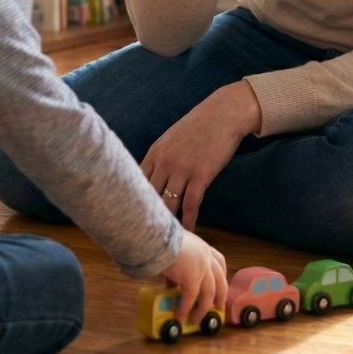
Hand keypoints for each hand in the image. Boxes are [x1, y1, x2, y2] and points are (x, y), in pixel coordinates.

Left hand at [141, 81, 261, 232]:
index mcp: (155, 153)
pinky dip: (189, 220)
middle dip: (146, 215)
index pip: (136, 182)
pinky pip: (191, 203)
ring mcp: (182, 169)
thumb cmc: (199, 126)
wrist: (223, 114)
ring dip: (167, 222)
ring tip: (165, 239)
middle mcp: (165, 162)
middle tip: (142, 235)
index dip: (132, 201)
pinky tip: (189, 231)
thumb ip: (161, 157)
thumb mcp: (172, 138)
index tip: (129, 216)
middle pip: (150, 196)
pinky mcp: (201, 175)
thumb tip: (153, 176)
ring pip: (168, 203)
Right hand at [163, 230, 227, 324]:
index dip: (221, 274)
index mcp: (203, 247)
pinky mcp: (192, 279)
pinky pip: (190, 298)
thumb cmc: (164, 239)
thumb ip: (180, 262)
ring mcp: (201, 269)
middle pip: (220, 281)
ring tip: (197, 318)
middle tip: (218, 307)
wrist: (158, 237)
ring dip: (203, 308)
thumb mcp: (177, 247)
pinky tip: (180, 316)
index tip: (221, 284)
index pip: (219, 261)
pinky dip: (185, 308)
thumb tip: (172, 280)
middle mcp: (206, 258)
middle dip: (221, 296)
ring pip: (209, 294)